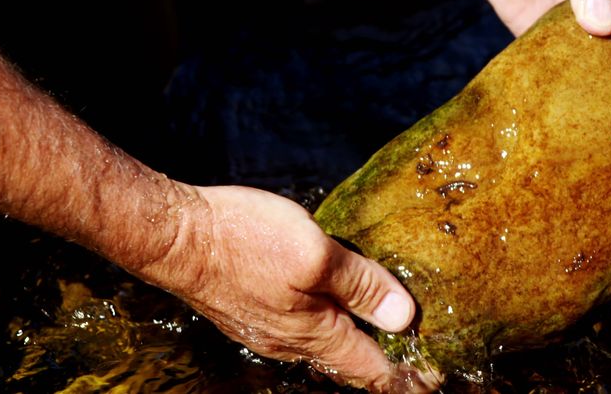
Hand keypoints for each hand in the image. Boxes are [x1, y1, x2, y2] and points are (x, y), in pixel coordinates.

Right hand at [137, 184, 439, 391]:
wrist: (174, 236)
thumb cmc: (244, 241)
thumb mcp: (316, 255)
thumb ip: (361, 285)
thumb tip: (402, 317)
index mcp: (315, 334)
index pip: (372, 371)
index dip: (407, 375)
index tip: (436, 372)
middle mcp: (290, 342)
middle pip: (349, 360)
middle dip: (383, 356)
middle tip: (415, 345)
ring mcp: (266, 328)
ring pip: (322, 341)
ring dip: (353, 334)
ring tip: (379, 318)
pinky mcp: (248, 309)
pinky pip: (298, 323)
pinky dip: (324, 317)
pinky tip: (327, 296)